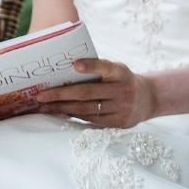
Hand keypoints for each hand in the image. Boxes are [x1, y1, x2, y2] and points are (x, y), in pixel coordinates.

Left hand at [33, 58, 157, 127]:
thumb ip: (97, 69)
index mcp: (121, 72)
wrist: (148, 98)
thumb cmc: (121, 79)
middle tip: (40, 95)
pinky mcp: (119, 123)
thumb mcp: (116, 70)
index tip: (75, 65)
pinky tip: (59, 113)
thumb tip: (64, 70)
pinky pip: (91, 120)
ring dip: (62, 108)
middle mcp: (123, 90)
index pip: (105, 67)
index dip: (91, 66)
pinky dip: (73, 116)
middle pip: (87, 93)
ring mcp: (122, 108)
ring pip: (86, 109)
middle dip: (60, 94)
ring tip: (44, 107)